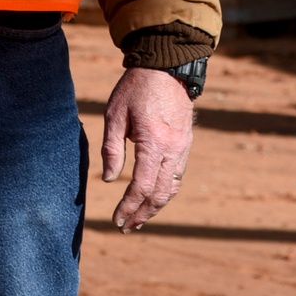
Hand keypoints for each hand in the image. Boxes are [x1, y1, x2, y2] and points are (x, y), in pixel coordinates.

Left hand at [101, 67, 193, 232]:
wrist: (166, 67)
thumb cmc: (135, 88)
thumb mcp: (115, 113)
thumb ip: (112, 148)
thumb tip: (109, 180)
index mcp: (153, 142)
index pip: (141, 186)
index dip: (129, 206)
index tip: (117, 220)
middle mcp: (172, 150)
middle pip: (159, 194)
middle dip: (142, 214)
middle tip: (126, 227)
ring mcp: (183, 148)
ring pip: (172, 188)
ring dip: (155, 207)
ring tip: (139, 219)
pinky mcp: (186, 144)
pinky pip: (177, 176)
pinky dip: (165, 192)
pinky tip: (153, 198)